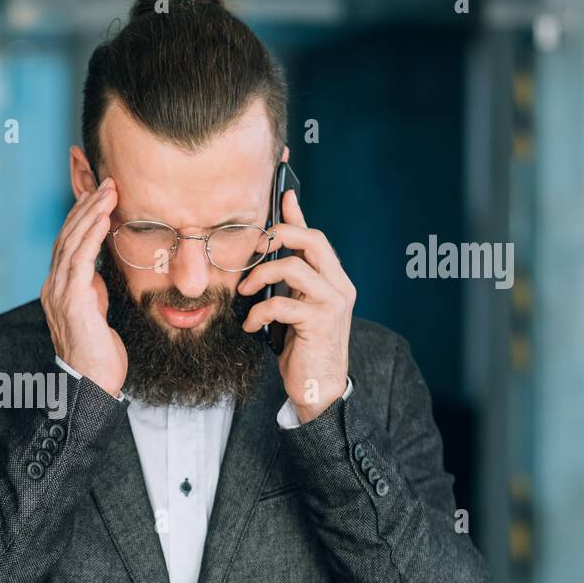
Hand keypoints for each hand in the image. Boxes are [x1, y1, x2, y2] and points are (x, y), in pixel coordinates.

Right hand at [40, 176, 126, 397]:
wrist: (92, 385)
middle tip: (106, 181)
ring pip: (71, 243)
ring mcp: (59, 294)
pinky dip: (91, 235)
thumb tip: (98, 265)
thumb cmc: (98, 354)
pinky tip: (103, 217)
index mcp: (59, 288)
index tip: (98, 193)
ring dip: (90, 213)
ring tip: (108, 191)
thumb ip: (93, 287)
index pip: (67, 243)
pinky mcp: (71, 302)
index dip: (81, 216)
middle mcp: (53, 287)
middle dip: (86, 206)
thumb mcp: (96, 311)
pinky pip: (79, 260)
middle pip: (66, 236)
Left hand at [236, 190, 354, 423]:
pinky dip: (259, 312)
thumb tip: (269, 255)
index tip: (281, 194)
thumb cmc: (303, 346)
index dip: (297, 214)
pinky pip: (282, 304)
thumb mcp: (294, 306)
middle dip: (279, 235)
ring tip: (244, 292)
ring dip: (260, 277)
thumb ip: (287, 281)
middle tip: (254, 248)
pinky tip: (250, 325)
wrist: (319, 388)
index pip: (315, 236)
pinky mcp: (319, 323)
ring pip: (294, 268)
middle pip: (312, 241)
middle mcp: (338, 286)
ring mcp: (332, 303)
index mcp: (332, 279)